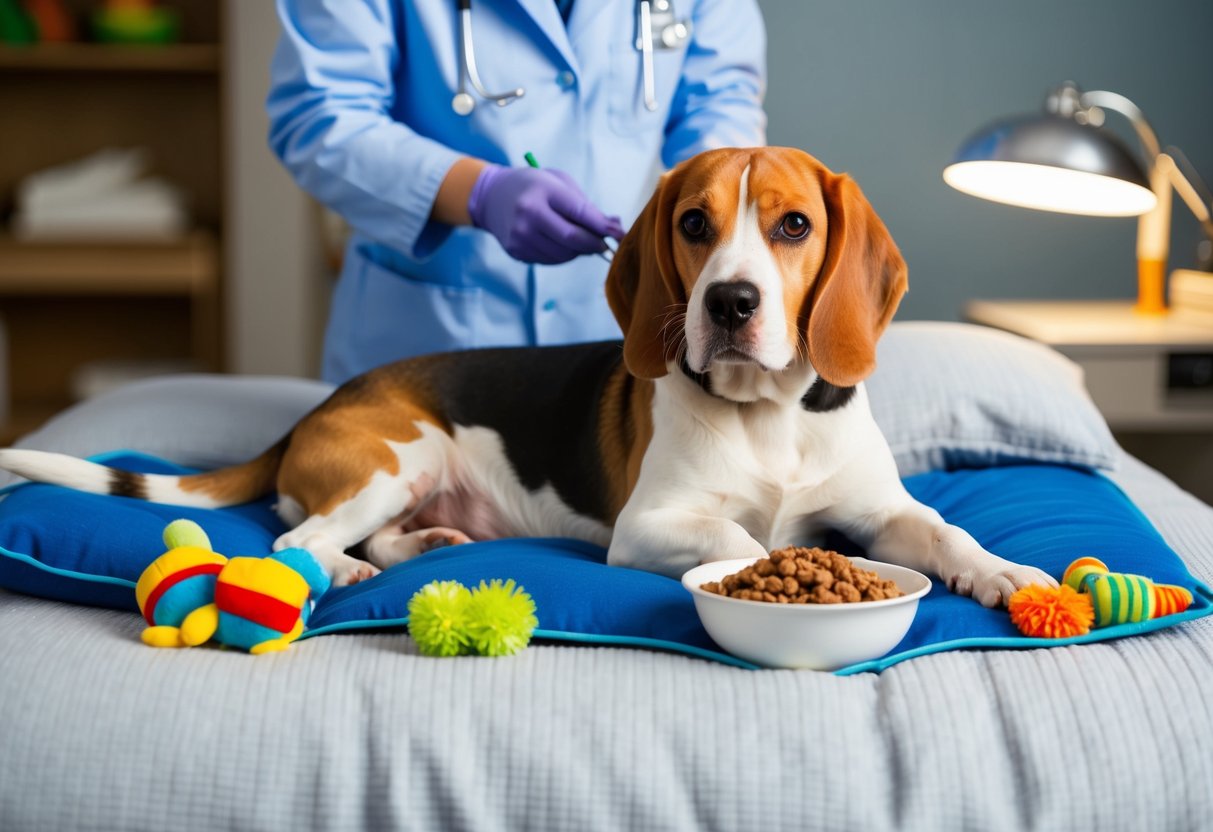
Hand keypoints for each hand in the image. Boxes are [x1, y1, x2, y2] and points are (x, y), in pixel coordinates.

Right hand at [468, 165, 624, 263]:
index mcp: (542, 191)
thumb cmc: (533, 186)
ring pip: (563, 254)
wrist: (491, 197)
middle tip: (605, 244)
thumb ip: (585, 205)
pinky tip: (559, 243)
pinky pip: (550, 260)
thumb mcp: (558, 183)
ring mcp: (520, 236)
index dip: (604, 227)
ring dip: (579, 251)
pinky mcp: (517, 251)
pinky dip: (562, 255)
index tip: (620, 234)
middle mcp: (529, 215)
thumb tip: (614, 227)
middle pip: (573, 239)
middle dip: (595, 244)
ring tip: (580, 240)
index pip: (580, 213)